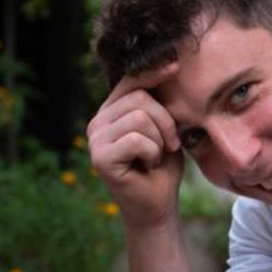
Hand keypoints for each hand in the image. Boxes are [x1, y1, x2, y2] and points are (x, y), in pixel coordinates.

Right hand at [86, 60, 183, 228]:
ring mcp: (95, 139)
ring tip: (155, 156)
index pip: (131, 80)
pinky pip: (137, 139)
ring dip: (159, 140)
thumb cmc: (162, 167)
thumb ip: (159, 104)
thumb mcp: (165, 129)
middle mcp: (98, 122)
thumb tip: (169, 66)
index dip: (153, 72)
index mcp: (111, 111)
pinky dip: (152, 153)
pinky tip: (147, 165)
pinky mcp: (100, 157)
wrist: (157, 205)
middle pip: (140, 98)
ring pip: (140, 118)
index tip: (175, 66)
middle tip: (169, 144)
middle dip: (166, 121)